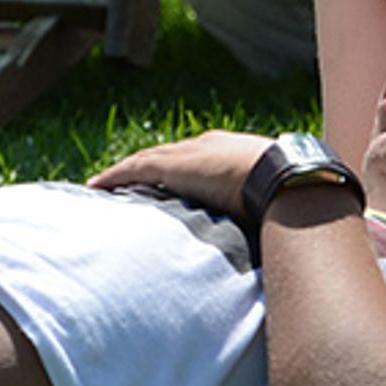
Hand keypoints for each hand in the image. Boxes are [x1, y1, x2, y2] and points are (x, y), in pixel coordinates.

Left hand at [89, 129, 272, 217]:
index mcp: (229, 152)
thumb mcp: (271, 201)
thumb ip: (262, 212)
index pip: (194, 160)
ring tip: (105, 186)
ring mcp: (189, 153)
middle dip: (146, 168)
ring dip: (125, 173)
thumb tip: (270, 239)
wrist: (284, 177)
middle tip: (126, 184)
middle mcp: (205, 146)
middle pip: (166, 156)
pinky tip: (97, 186)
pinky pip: (134, 169)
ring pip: (146, 160)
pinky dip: (114, 177)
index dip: (176, 170)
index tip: (164, 185)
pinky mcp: (173, 165)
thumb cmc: (289, 193)